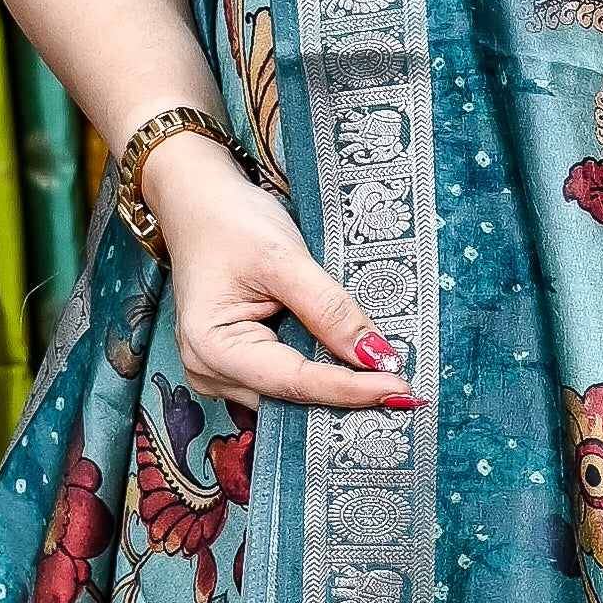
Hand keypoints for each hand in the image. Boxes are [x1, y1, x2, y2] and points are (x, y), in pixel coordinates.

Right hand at [140, 129, 418, 413]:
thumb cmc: (231, 222)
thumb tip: (376, 356)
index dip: (350, 388)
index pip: (294, 382)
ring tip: (385, 383)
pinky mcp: (234, 367)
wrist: (197, 203)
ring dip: (334, 389)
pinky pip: (282, 384)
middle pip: (291, 398)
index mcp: (211, 347)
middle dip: (346, 395)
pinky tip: (353, 372)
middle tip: (405, 393)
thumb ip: (329, 310)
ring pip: (289, 397)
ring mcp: (218, 373)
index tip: (400, 387)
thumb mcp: (284, 258)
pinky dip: (317, 377)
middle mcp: (209, 371)